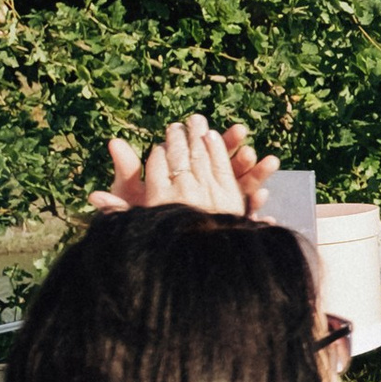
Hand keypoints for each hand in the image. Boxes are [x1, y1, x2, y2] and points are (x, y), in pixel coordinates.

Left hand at [92, 115, 277, 219]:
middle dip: (234, 147)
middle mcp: (207, 187)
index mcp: (186, 175)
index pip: (199, 150)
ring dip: (256, 172)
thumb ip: (128, 170)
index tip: (207, 125)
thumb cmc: (139, 221)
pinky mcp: (230, 223)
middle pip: (226, 162)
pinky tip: (265, 199)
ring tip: (268, 161)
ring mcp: (221, 205)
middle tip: (241, 131)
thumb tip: (113, 142)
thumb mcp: (131, 194)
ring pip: (244, 184)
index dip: (203, 136)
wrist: (149, 256)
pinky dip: (257, 205)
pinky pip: (248, 213)